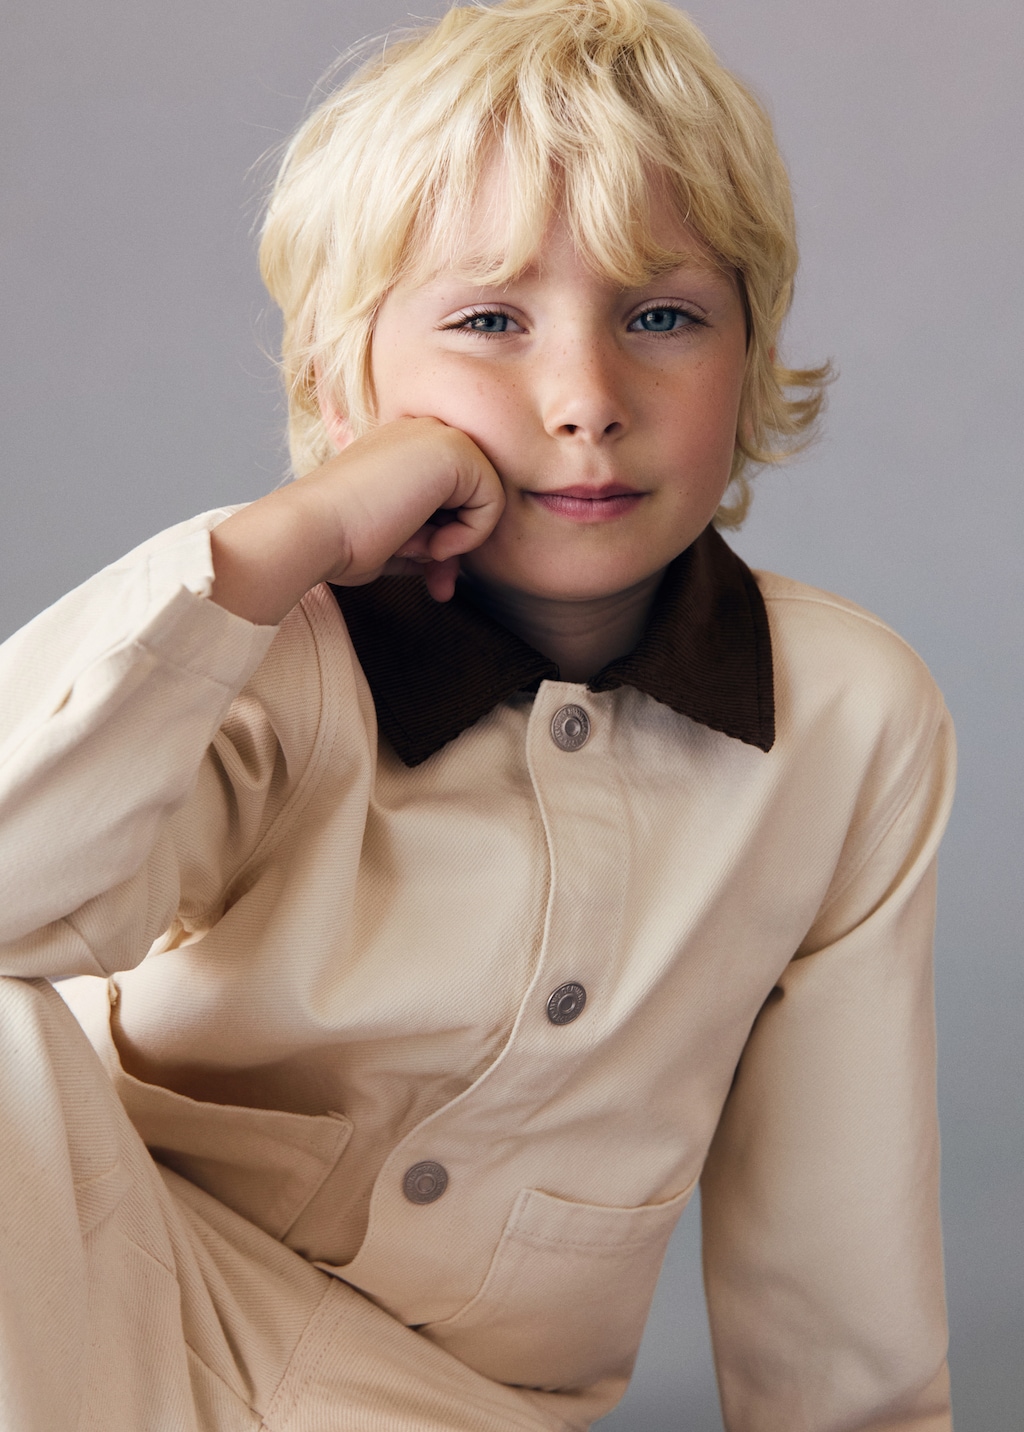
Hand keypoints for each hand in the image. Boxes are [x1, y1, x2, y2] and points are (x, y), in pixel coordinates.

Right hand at [211, 417, 504, 624]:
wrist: (314, 532)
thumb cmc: (341, 541)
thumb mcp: (397, 539)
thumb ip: (429, 538)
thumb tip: (452, 560)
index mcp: (403, 447)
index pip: (452, 496)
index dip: (448, 539)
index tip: (431, 574)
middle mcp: (422, 431)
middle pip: (473, 496)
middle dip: (459, 544)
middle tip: (436, 579)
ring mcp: (438, 434)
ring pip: (488, 498)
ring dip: (459, 539)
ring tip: (418, 549)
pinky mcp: (454, 449)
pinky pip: (494, 502)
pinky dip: (469, 535)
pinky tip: (431, 542)